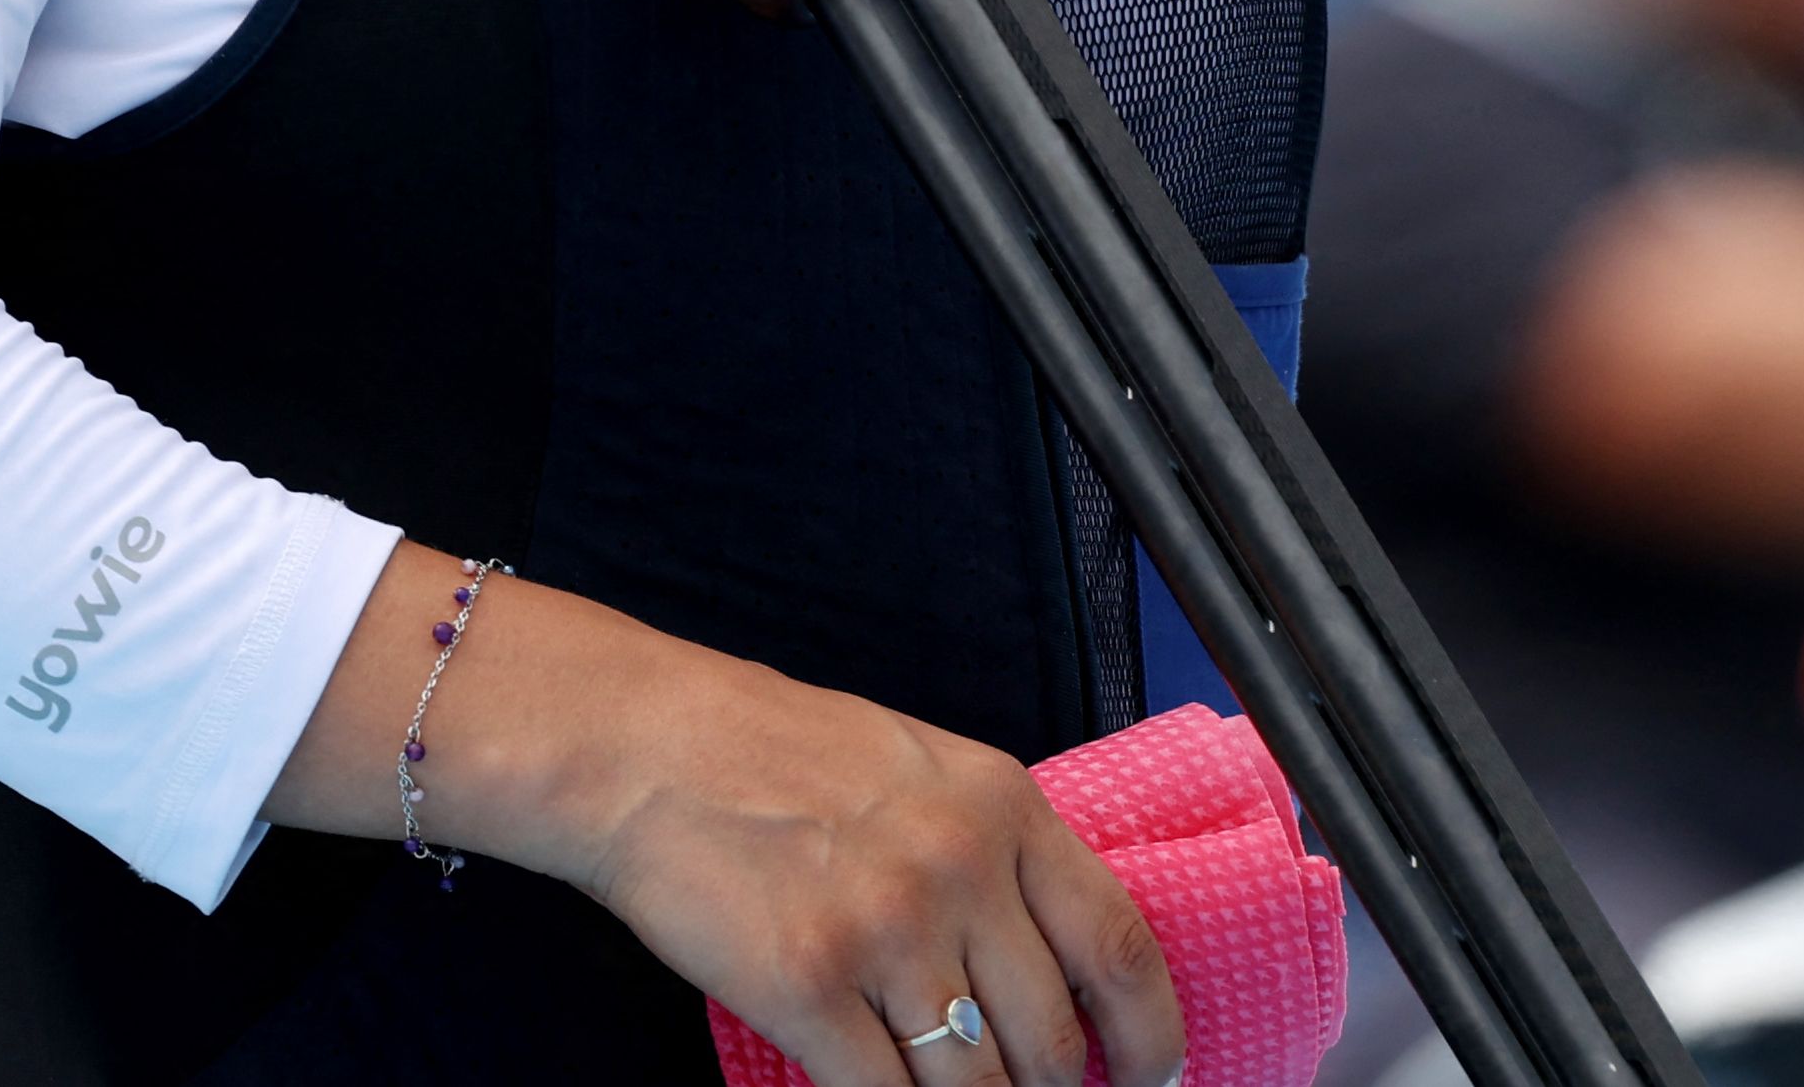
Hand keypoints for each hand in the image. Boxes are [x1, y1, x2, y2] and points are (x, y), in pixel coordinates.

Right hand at [267, 557, 1181, 1086]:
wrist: (649, 750)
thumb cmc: (781, 755)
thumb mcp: (924, 769)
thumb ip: (998, 852)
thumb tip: (1057, 963)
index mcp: (1004, 806)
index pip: (1120, 947)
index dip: (1152, 1035)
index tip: (1154, 1076)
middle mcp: (961, 869)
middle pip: (1052, 1042)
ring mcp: (886, 932)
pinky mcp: (808, 988)